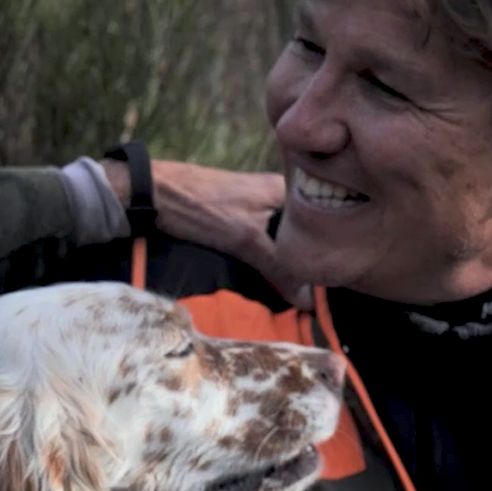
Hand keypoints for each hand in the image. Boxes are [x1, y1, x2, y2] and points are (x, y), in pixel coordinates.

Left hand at [102, 158, 312, 310]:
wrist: (153, 192)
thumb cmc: (201, 208)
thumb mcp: (246, 240)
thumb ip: (280, 267)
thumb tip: (311, 300)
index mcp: (289, 190)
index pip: (326, 221)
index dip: (331, 250)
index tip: (338, 279)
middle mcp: (279, 194)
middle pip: (306, 232)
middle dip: (310, 259)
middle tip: (320, 291)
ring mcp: (260, 204)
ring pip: (285, 237)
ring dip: (289, 259)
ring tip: (302, 288)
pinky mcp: (241, 215)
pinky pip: (267, 238)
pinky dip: (271, 255)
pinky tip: (274, 275)